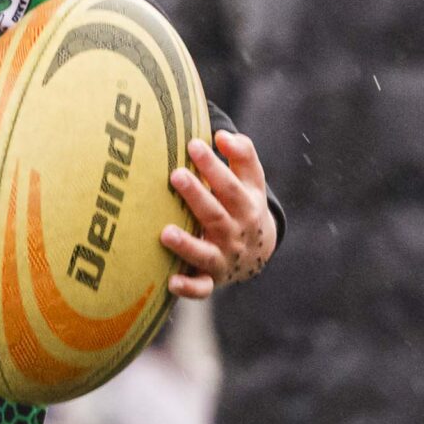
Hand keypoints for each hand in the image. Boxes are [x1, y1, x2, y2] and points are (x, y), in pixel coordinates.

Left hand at [161, 131, 275, 299]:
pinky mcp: (210, 279)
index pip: (230, 185)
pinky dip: (188, 288)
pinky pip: (201, 288)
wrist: (258, 253)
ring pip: (205, 253)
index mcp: (246, 207)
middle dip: (196, 195)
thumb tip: (222, 135)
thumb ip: (242, 154)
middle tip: (176, 174)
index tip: (193, 144)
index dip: (213, 165)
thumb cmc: (245, 206)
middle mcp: (234, 233)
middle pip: (215, 215)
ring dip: (186, 245)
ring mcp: (222, 258)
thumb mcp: (252, 181)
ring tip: (165, 233)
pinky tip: (171, 282)